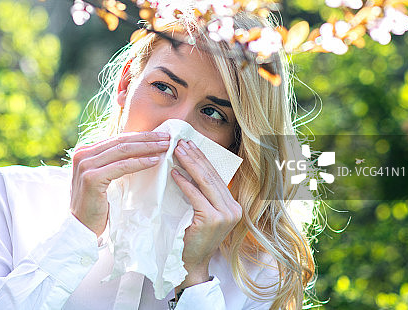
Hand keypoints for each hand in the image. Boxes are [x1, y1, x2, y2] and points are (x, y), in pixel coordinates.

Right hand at [70, 131, 170, 235]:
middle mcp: (82, 155)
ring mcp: (85, 165)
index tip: (159, 136)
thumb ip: (112, 163)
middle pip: (121, 141)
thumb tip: (140, 151)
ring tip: (164, 146)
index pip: (116, 139)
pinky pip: (121, 166)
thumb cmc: (95, 206)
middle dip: (146, 138)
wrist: (81, 229)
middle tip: (167, 137)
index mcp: (84, 152)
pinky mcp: (91, 178)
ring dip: (147, 147)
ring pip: (122, 150)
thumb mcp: (102, 178)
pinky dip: (140, 162)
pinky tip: (154, 161)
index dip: (139, 136)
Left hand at [171, 139, 241, 287]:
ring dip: (189, 164)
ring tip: (177, 151)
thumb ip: (202, 195)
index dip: (202, 158)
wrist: (191, 264)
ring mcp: (225, 214)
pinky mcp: (213, 219)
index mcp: (232, 206)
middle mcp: (233, 209)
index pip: (216, 176)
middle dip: (195, 157)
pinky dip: (184, 183)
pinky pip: (196, 196)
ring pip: (205, 182)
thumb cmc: (192, 238)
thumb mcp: (202, 213)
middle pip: (211, 176)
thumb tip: (188, 167)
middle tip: (181, 142)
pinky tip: (174, 173)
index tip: (189, 144)